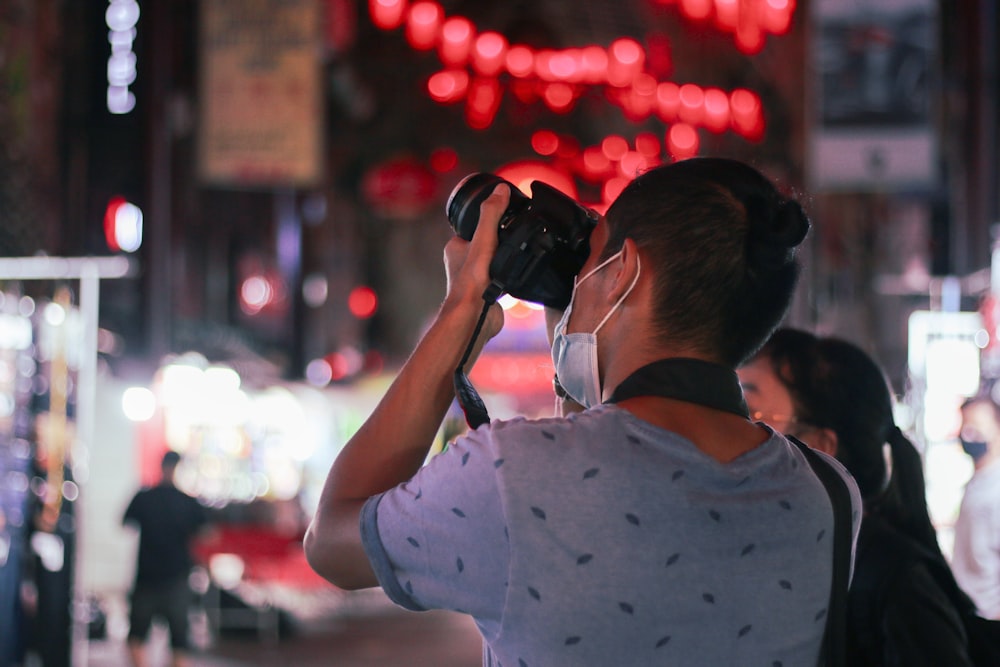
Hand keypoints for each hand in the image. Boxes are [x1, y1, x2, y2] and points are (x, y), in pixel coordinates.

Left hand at [443, 183, 507, 339]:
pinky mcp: (486, 291)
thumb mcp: (483, 239)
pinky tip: (517, 274)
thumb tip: (500, 189)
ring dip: (507, 258)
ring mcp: (474, 277)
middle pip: (487, 242)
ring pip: (495, 259)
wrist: (474, 317)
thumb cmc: (472, 281)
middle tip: (514, 239)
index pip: (474, 225)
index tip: (507, 217)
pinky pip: (501, 276)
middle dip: (501, 241)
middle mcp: (462, 261)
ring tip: (514, 258)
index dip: (491, 220)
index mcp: (455, 246)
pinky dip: (510, 274)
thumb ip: (491, 214)